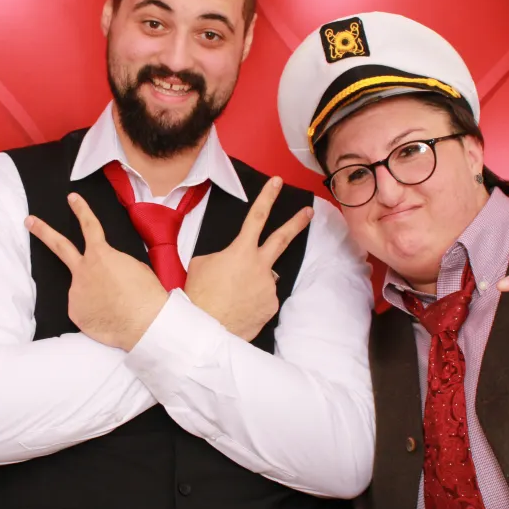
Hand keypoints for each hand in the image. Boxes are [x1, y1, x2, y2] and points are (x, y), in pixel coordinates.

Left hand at [27, 193, 168, 350]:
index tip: (72, 198)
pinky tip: (108, 317)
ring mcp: (76, 291)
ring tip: (114, 306)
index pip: (89, 226)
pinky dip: (95, 312)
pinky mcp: (75, 312)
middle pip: (59, 246)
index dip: (81, 210)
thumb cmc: (146, 295)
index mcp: (101, 255)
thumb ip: (115, 264)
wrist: (144, 323)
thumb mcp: (135, 268)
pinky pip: (84, 309)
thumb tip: (107, 272)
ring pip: (82, 289)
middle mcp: (83, 270)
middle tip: (29, 221)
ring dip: (95, 295)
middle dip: (43, 231)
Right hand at [184, 177, 313, 341]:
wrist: (206, 326)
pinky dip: (252, 301)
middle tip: (308, 212)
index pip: (257, 216)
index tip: (277, 182)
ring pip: (263, 278)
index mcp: (241, 250)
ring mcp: (269, 286)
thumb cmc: (200, 293)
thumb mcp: (202, 263)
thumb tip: (231, 262)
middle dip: (297, 222)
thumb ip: (223, 256)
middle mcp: (260, 265)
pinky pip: (264, 298)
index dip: (268, 197)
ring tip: (232, 296)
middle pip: (283, 238)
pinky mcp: (271, 305)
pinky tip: (239, 307)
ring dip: (251, 283)